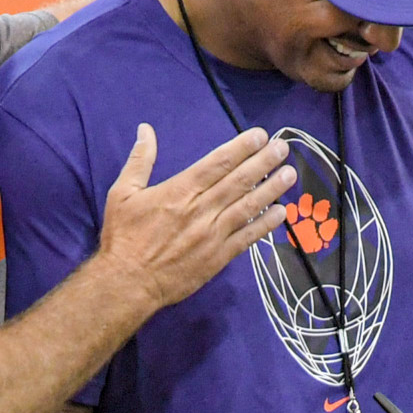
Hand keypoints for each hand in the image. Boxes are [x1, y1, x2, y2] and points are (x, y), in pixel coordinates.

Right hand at [97, 124, 293, 307]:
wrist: (128, 282)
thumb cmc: (124, 236)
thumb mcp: (122, 193)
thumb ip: (139, 160)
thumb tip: (145, 130)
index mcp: (180, 191)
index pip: (218, 163)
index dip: (241, 148)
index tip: (261, 136)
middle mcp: (201, 210)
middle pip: (239, 181)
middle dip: (264, 162)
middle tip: (283, 148)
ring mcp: (213, 235)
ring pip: (248, 207)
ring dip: (271, 189)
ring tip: (290, 174)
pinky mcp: (218, 257)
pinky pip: (247, 237)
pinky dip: (266, 225)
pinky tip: (281, 213)